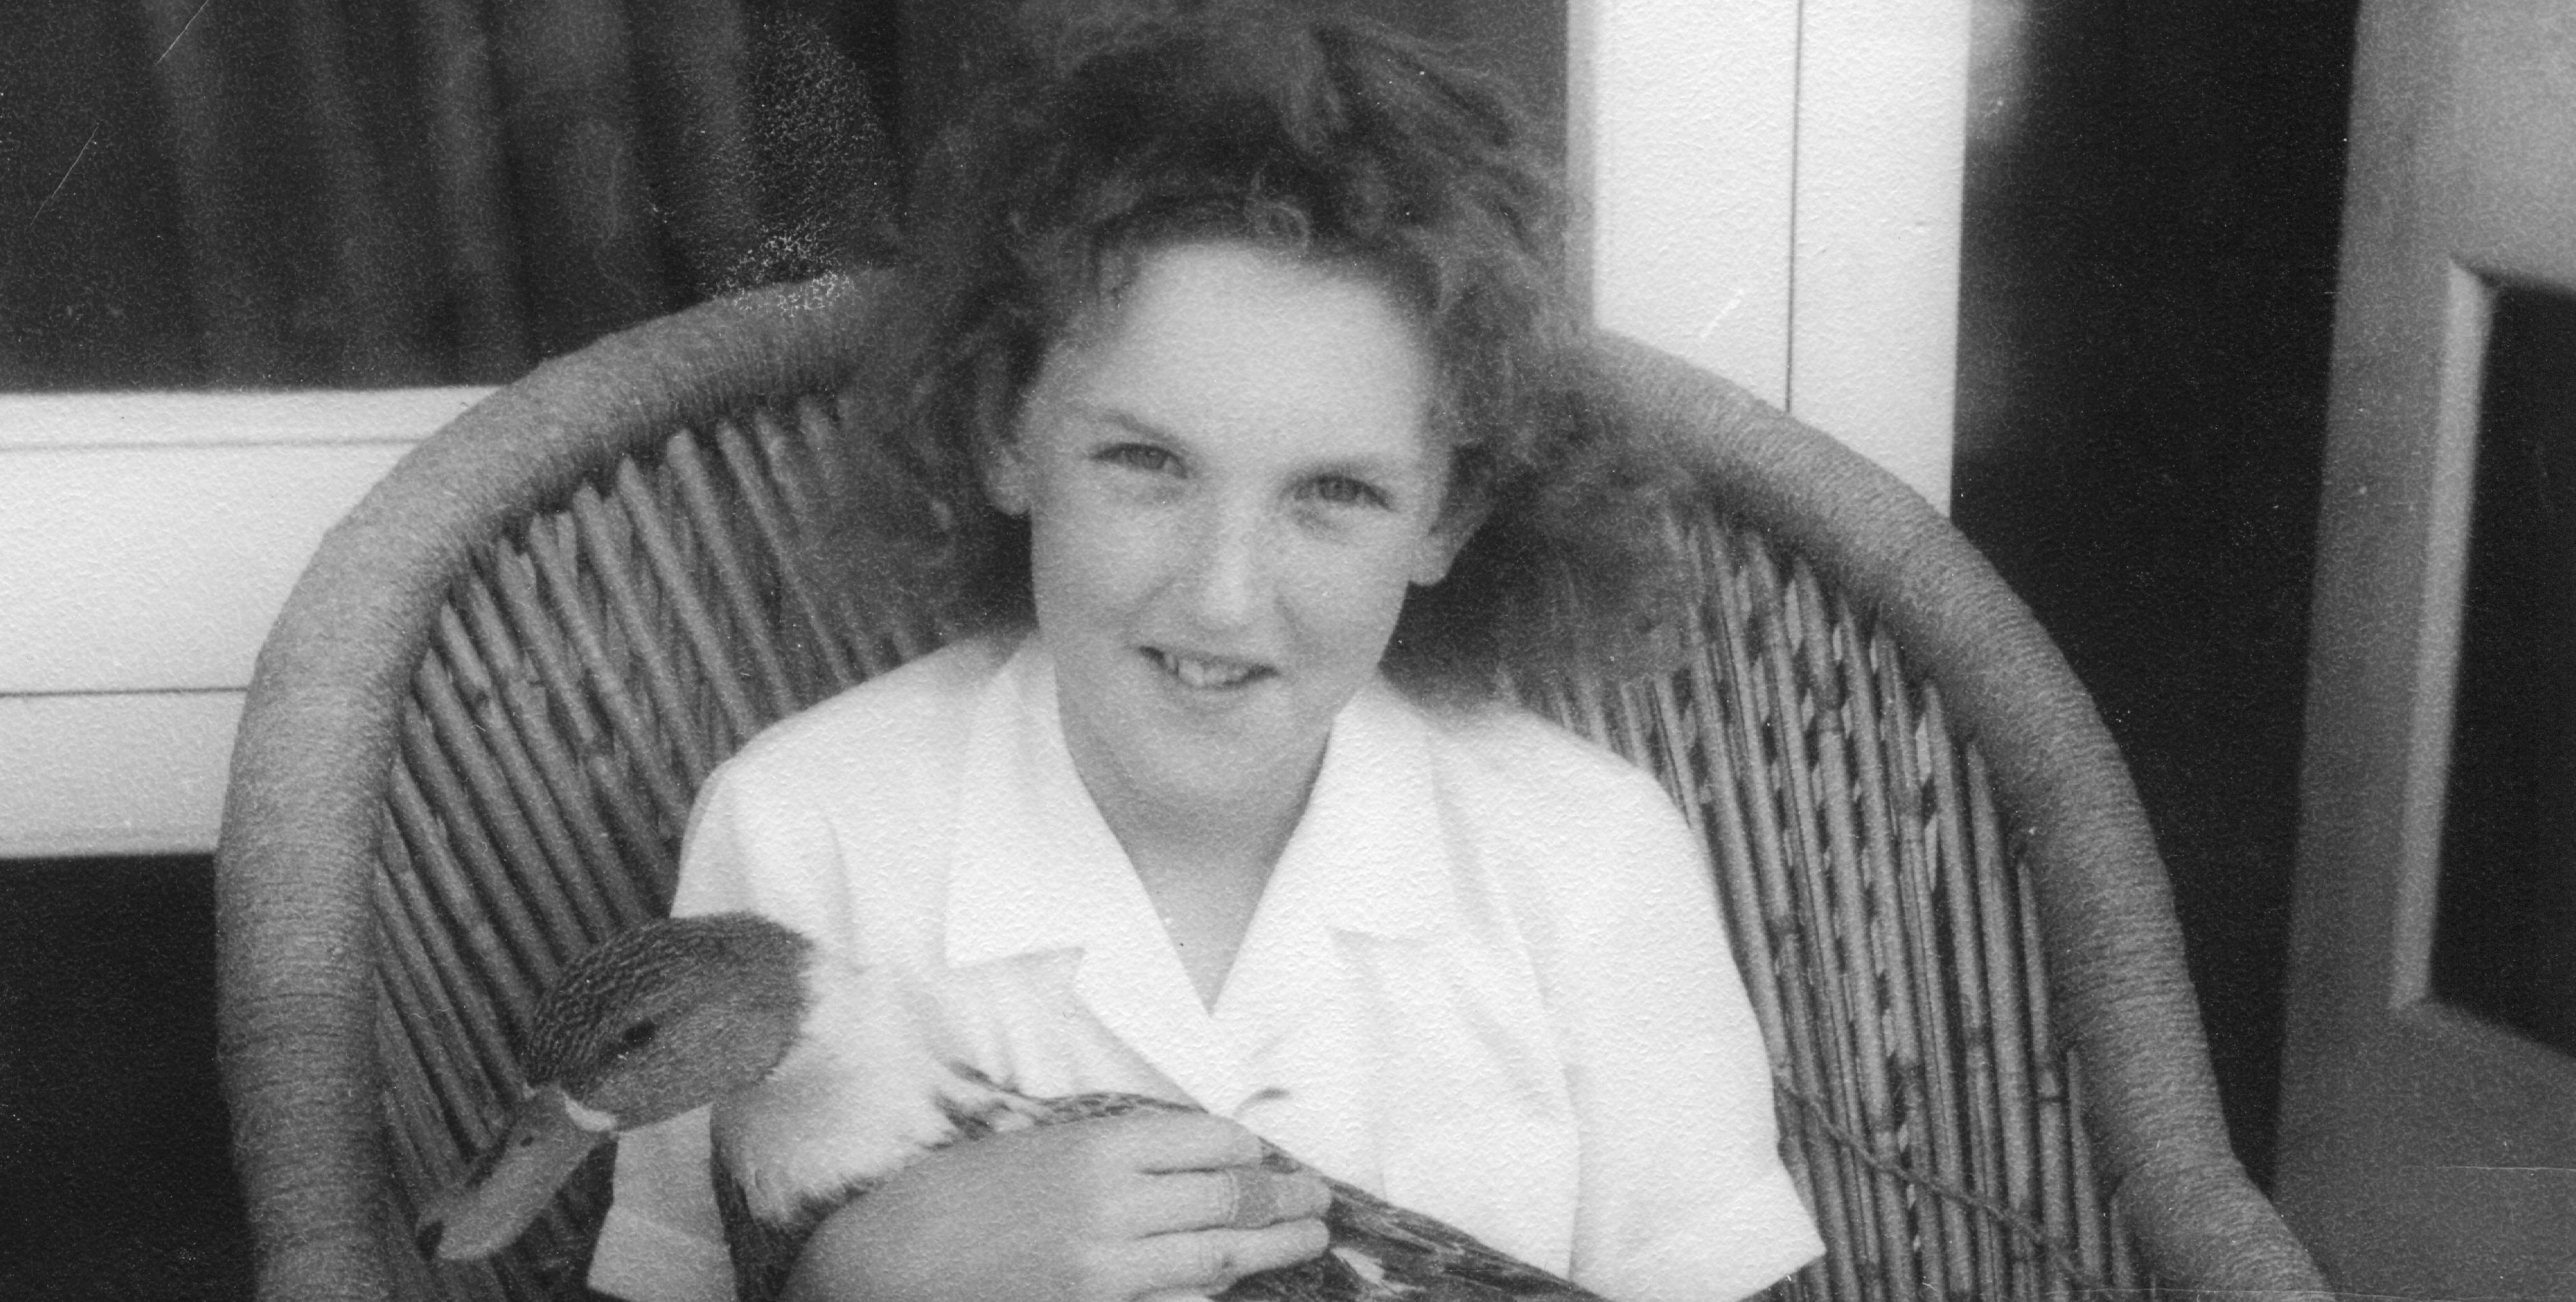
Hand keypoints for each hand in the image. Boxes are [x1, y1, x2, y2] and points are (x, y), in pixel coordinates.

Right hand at [782, 1110, 1332, 1301]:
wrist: (883, 1269)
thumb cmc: (945, 1200)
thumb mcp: (1032, 1148)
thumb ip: (1107, 1153)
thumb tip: (1184, 1159)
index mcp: (1095, 1148)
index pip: (1206, 1141)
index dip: (1246, 1150)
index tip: (1262, 1155)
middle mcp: (1113, 1208)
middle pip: (1229, 1201)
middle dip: (1283, 1199)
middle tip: (1316, 1198)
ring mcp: (1109, 1274)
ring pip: (1217, 1259)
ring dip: (1270, 1248)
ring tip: (1304, 1239)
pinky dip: (1205, 1293)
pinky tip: (1223, 1285)